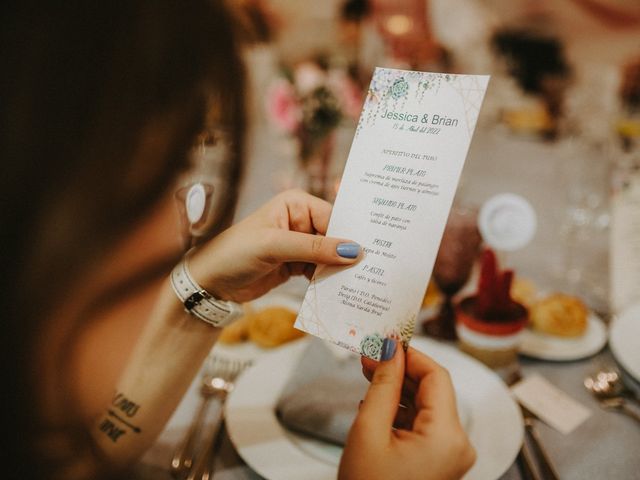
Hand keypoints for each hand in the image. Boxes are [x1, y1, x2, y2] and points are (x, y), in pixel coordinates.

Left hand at [189, 189, 359, 301]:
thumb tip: (353, 250)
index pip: (332, 217)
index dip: (349, 235)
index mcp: (296, 204)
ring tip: (357, 283)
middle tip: (369, 271)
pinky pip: (320, 271)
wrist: (211, 282)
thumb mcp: (275, 246)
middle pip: (335, 237)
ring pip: (329, 256)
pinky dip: (327, 280)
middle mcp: (300, 220)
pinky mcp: (296, 265)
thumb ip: (314, 248)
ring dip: (338, 270)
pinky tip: (338, 290)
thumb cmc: (236, 252)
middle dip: (346, 254)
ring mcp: (299, 244)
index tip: (369, 253)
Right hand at [339, 340, 474, 479]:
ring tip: (370, 375)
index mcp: (446, 437)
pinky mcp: (439, 460)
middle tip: (371, 356)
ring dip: (398, 390)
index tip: (386, 341)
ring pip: (426, 406)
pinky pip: (423, 424)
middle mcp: (457, 445)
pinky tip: (378, 403)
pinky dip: (402, 411)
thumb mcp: (368, 431)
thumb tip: (391, 350)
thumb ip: (383, 385)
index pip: (436, 376)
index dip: (410, 355)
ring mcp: (449, 454)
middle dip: (399, 371)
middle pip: (432, 390)